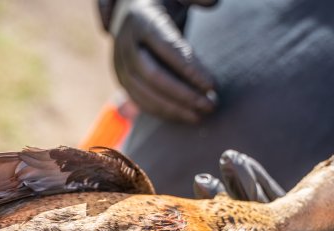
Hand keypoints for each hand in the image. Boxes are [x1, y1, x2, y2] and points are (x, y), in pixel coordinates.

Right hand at [106, 0, 217, 122]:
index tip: (213, 85)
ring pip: (143, 93)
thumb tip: (214, 3)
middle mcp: (126, 43)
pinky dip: (161, 111)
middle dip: (183, 94)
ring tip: (200, 115)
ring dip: (173, 108)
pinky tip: (183, 116)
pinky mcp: (121, 78)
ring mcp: (120, 63)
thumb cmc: (166, 0)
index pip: (167, 49)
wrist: (131, 9)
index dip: (190, 69)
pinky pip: (139, 100)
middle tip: (211, 105)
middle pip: (153, 76)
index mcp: (142, 19)